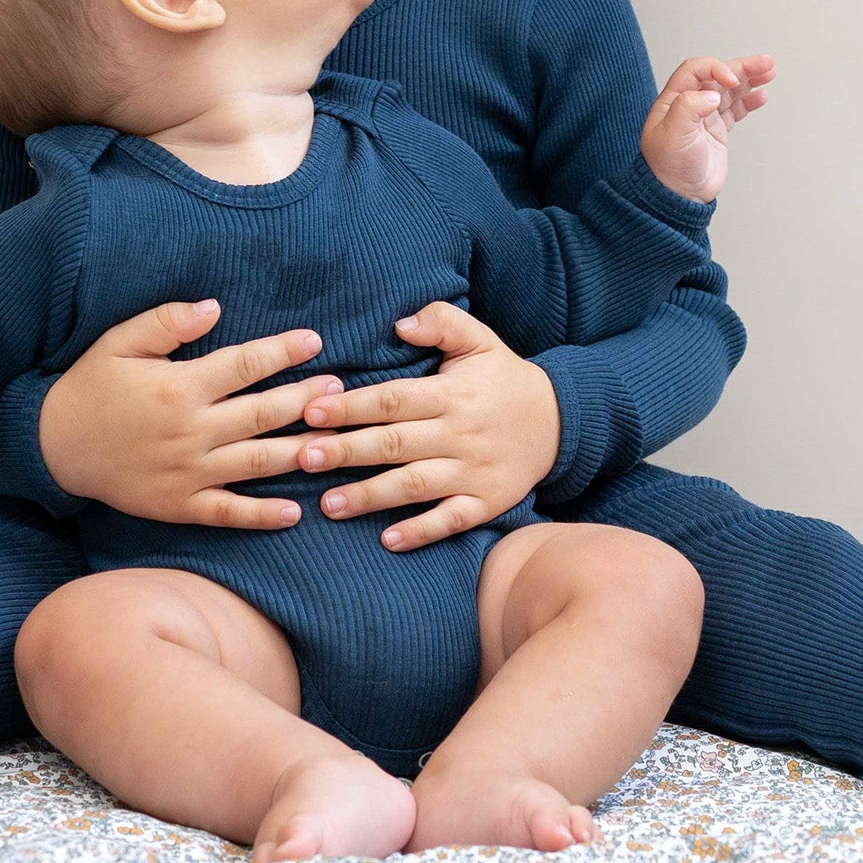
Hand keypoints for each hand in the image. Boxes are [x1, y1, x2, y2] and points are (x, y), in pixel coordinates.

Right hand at [36, 299, 339, 528]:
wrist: (53, 447)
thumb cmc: (90, 387)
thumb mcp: (120, 342)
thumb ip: (167, 321)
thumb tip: (215, 306)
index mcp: (180, 387)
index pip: (245, 365)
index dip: (283, 351)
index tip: (315, 341)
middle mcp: (191, 431)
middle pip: (263, 414)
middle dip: (307, 400)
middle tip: (341, 391)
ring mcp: (187, 473)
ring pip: (257, 462)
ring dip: (301, 451)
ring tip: (336, 442)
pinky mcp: (179, 506)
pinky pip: (228, 512)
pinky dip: (262, 514)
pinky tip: (295, 512)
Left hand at [294, 302, 559, 551]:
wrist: (559, 421)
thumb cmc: (504, 378)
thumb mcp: (479, 339)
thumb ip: (441, 321)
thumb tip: (400, 322)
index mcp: (450, 394)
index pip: (392, 399)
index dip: (350, 406)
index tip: (311, 411)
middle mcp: (458, 434)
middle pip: (394, 444)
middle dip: (347, 451)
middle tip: (303, 457)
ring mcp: (472, 472)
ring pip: (415, 485)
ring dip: (370, 496)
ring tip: (328, 504)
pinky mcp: (485, 502)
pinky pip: (451, 520)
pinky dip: (422, 530)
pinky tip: (388, 540)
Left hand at [640, 53, 773, 201]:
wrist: (679, 196)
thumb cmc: (668, 167)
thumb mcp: (672, 135)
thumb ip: (688, 108)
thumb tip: (712, 95)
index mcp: (673, 100)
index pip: (696, 71)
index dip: (716, 69)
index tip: (732, 81)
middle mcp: (689, 104)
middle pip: (718, 76)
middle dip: (741, 68)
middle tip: (765, 63)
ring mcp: (705, 118)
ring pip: (730, 91)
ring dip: (749, 79)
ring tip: (770, 71)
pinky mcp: (717, 132)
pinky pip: (735, 110)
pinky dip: (749, 101)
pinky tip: (762, 95)